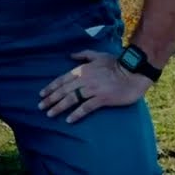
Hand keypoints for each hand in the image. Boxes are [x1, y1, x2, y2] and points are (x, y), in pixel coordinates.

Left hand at [37, 50, 151, 123]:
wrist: (134, 71)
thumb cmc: (117, 63)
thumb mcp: (99, 55)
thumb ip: (84, 54)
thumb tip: (70, 55)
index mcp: (83, 69)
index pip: (62, 79)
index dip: (51, 87)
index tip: (41, 94)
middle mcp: (85, 79)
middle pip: (64, 90)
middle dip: (50, 99)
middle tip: (40, 107)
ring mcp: (93, 89)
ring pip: (71, 98)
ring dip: (59, 107)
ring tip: (49, 114)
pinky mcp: (102, 98)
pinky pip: (86, 107)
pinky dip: (77, 113)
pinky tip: (69, 120)